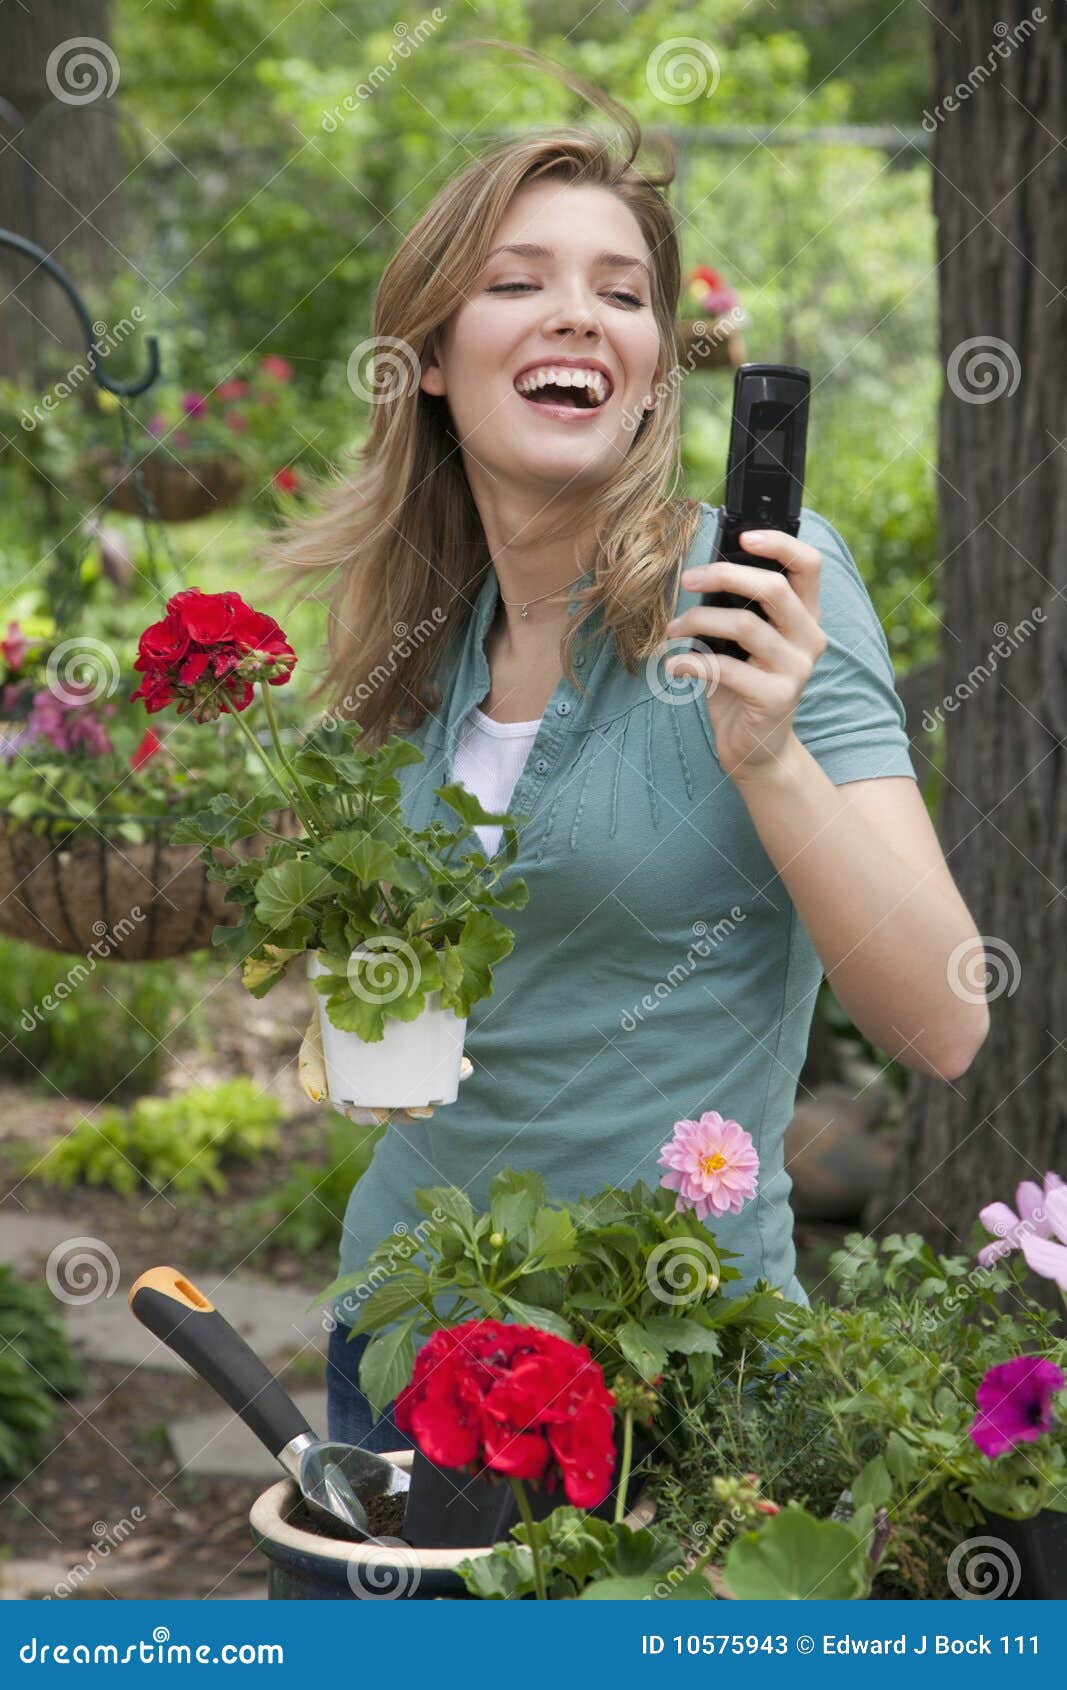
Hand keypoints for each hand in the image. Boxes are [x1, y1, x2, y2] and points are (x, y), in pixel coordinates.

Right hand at [298, 1010, 472, 1123]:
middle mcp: (381, 1084)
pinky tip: (464, 1068)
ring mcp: (404, 1069)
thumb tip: (319, 1097)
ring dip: (434, 1096)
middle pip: (396, 1107)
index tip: (381, 1115)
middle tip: (421, 1111)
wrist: (350, 984)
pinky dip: (454, 1071)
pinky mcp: (424, 1051)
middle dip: (411, 1114)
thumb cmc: (329, 1019)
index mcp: (354, 1089)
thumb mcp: (315, 1041)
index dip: (371, 1117)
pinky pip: (440, 1066)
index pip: (362, 1112)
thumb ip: (311, 1068)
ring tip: (441, 1097)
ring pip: (420, 1092)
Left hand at [663, 529, 827, 781]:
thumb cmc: (741, 685)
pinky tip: (674, 667)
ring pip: (745, 625)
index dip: (780, 544)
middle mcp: (809, 638)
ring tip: (673, 630)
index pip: (808, 565)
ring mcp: (796, 669)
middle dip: (723, 574)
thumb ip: (738, 608)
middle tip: (686, 579)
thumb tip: (702, 573)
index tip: (743, 535)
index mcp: (805, 616)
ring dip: (699, 620)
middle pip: (773, 588)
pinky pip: (726, 668)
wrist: (754, 747)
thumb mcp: (742, 642)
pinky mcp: (775, 697)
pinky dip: (691, 663)